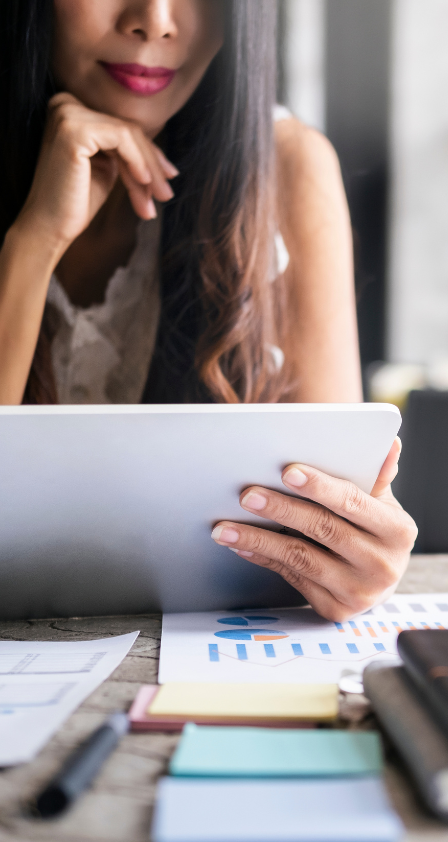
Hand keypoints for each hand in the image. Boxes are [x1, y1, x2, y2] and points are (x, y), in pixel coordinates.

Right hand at [17, 92, 177, 251]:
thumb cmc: (75, 203)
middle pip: (127, 130)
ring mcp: (67, 113)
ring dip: (149, 170)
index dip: (149, 155)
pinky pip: (122, 138)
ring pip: (129, 134)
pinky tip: (144, 183)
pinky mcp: (74, 128)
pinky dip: (138, 161)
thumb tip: (164, 160)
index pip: (121, 128)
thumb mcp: (107, 169)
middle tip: (166, 194)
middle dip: (152, 165)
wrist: (48, 228)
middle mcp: (66, 104)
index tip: (169, 178)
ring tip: (157, 198)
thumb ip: (126, 153)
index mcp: (71, 111)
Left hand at [211, 438, 417, 620]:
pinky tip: (240, 545)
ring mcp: (359, 592)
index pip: (352, 502)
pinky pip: (291, 577)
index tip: (287, 472)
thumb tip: (389, 443)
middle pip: (322, 529)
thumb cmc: (374, 530)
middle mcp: (382, 565)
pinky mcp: (335, 610)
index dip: (319, 486)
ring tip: (225, 527)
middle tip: (247, 495)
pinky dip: (262, 558)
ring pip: (299, 558)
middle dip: (280, 510)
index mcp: (397, 531)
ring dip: (258, 540)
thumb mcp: (381, 503)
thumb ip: (376, 476)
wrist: (379, 581)